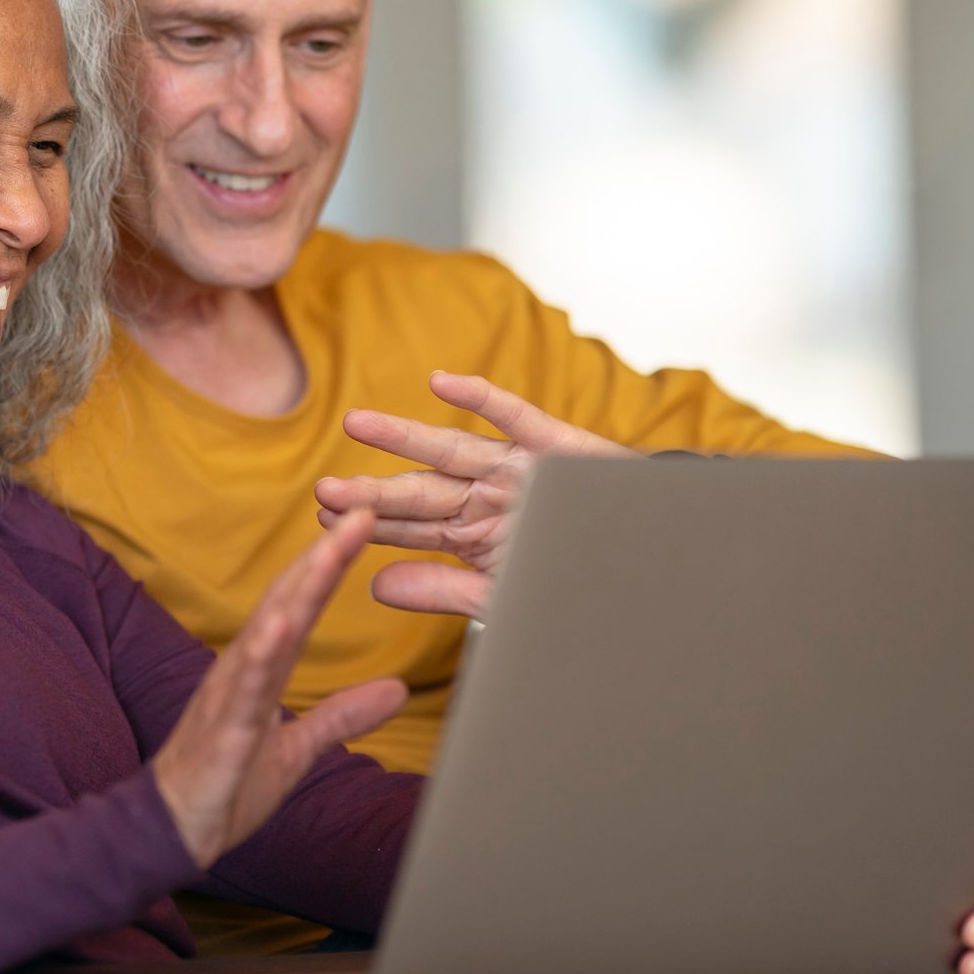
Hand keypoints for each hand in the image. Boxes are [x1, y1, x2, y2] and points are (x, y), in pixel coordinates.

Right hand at [150, 509, 408, 869]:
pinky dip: (260, 653)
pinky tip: (280, 625)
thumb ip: (342, 715)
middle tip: (362, 511)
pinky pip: (243, 687)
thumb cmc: (225, 784)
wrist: (173, 831)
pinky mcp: (223, 729)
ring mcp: (230, 693)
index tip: (365, 523)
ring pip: (268, 630)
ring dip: (299, 589)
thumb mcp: (297, 748)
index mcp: (262, 667)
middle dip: (324, 555)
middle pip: (287, 600)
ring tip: (330, 551)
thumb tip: (396, 690)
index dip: (331, 563)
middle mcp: (244, 667)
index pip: (301, 603)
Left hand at [313, 370, 632, 618]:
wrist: (651, 559)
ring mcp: (518, 468)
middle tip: (324, 491)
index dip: (369, 524)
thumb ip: (443, 590)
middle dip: (374, 493)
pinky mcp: (556, 447)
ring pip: (453, 451)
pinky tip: (442, 382)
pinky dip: (482, 399)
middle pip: (421, 492)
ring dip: (405, 438)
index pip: (409, 527)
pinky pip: (516, 419)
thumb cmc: (576, 575)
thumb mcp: (504, 592)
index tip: (323, 522)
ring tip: (357, 424)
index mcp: (471, 529)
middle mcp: (486, 494)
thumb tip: (376, 587)